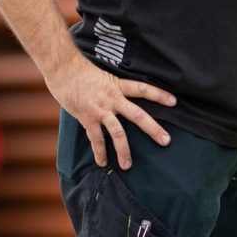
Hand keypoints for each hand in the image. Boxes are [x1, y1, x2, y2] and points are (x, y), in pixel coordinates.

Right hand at [47, 55, 174, 169]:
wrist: (63, 70)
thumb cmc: (83, 72)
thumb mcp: (105, 76)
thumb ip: (116, 87)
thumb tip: (126, 95)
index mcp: (119, 86)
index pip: (143, 89)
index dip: (159, 94)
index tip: (174, 102)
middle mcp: (113, 99)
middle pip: (137, 115)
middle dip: (152, 129)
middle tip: (166, 141)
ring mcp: (100, 110)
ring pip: (117, 132)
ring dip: (124, 150)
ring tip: (128, 166)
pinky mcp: (87, 118)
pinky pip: (95, 139)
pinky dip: (99, 152)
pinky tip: (103, 163)